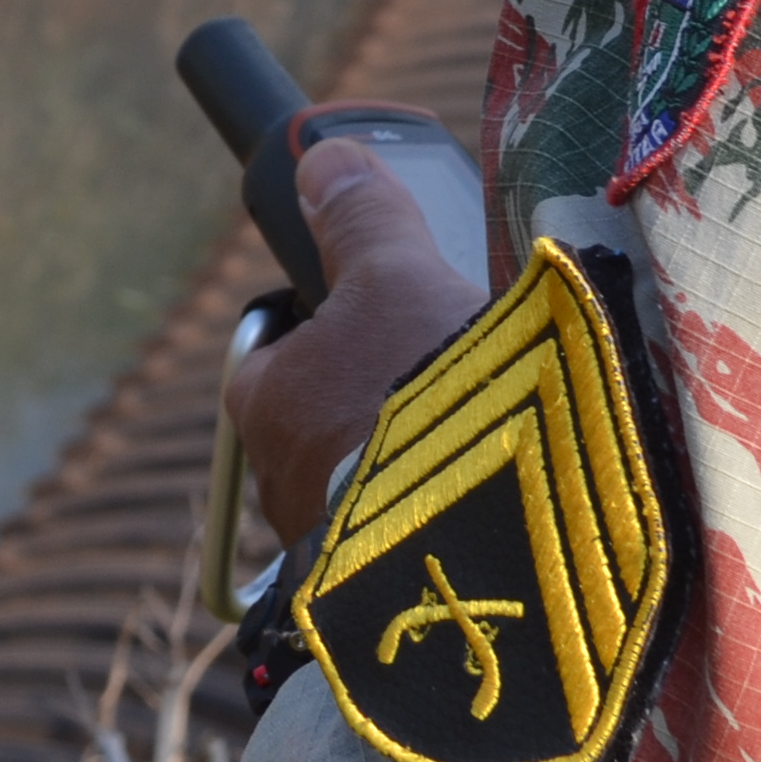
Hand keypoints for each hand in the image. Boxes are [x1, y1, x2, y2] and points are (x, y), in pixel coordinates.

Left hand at [220, 135, 486, 535]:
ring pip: (364, 486)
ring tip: (488, 440)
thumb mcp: (397, 277)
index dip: (321, 329)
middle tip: (444, 376)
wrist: (477, 540)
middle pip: (321, 422)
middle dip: (373, 401)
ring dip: (410, 465)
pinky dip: (441, 520)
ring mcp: (328, 553)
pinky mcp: (385, 599)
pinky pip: (407, 542)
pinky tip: (497, 503)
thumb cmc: (415, 391)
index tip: (375, 318)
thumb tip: (325, 162)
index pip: (273, 354)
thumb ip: (363, 220)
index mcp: (263, 401)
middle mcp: (279, 486)